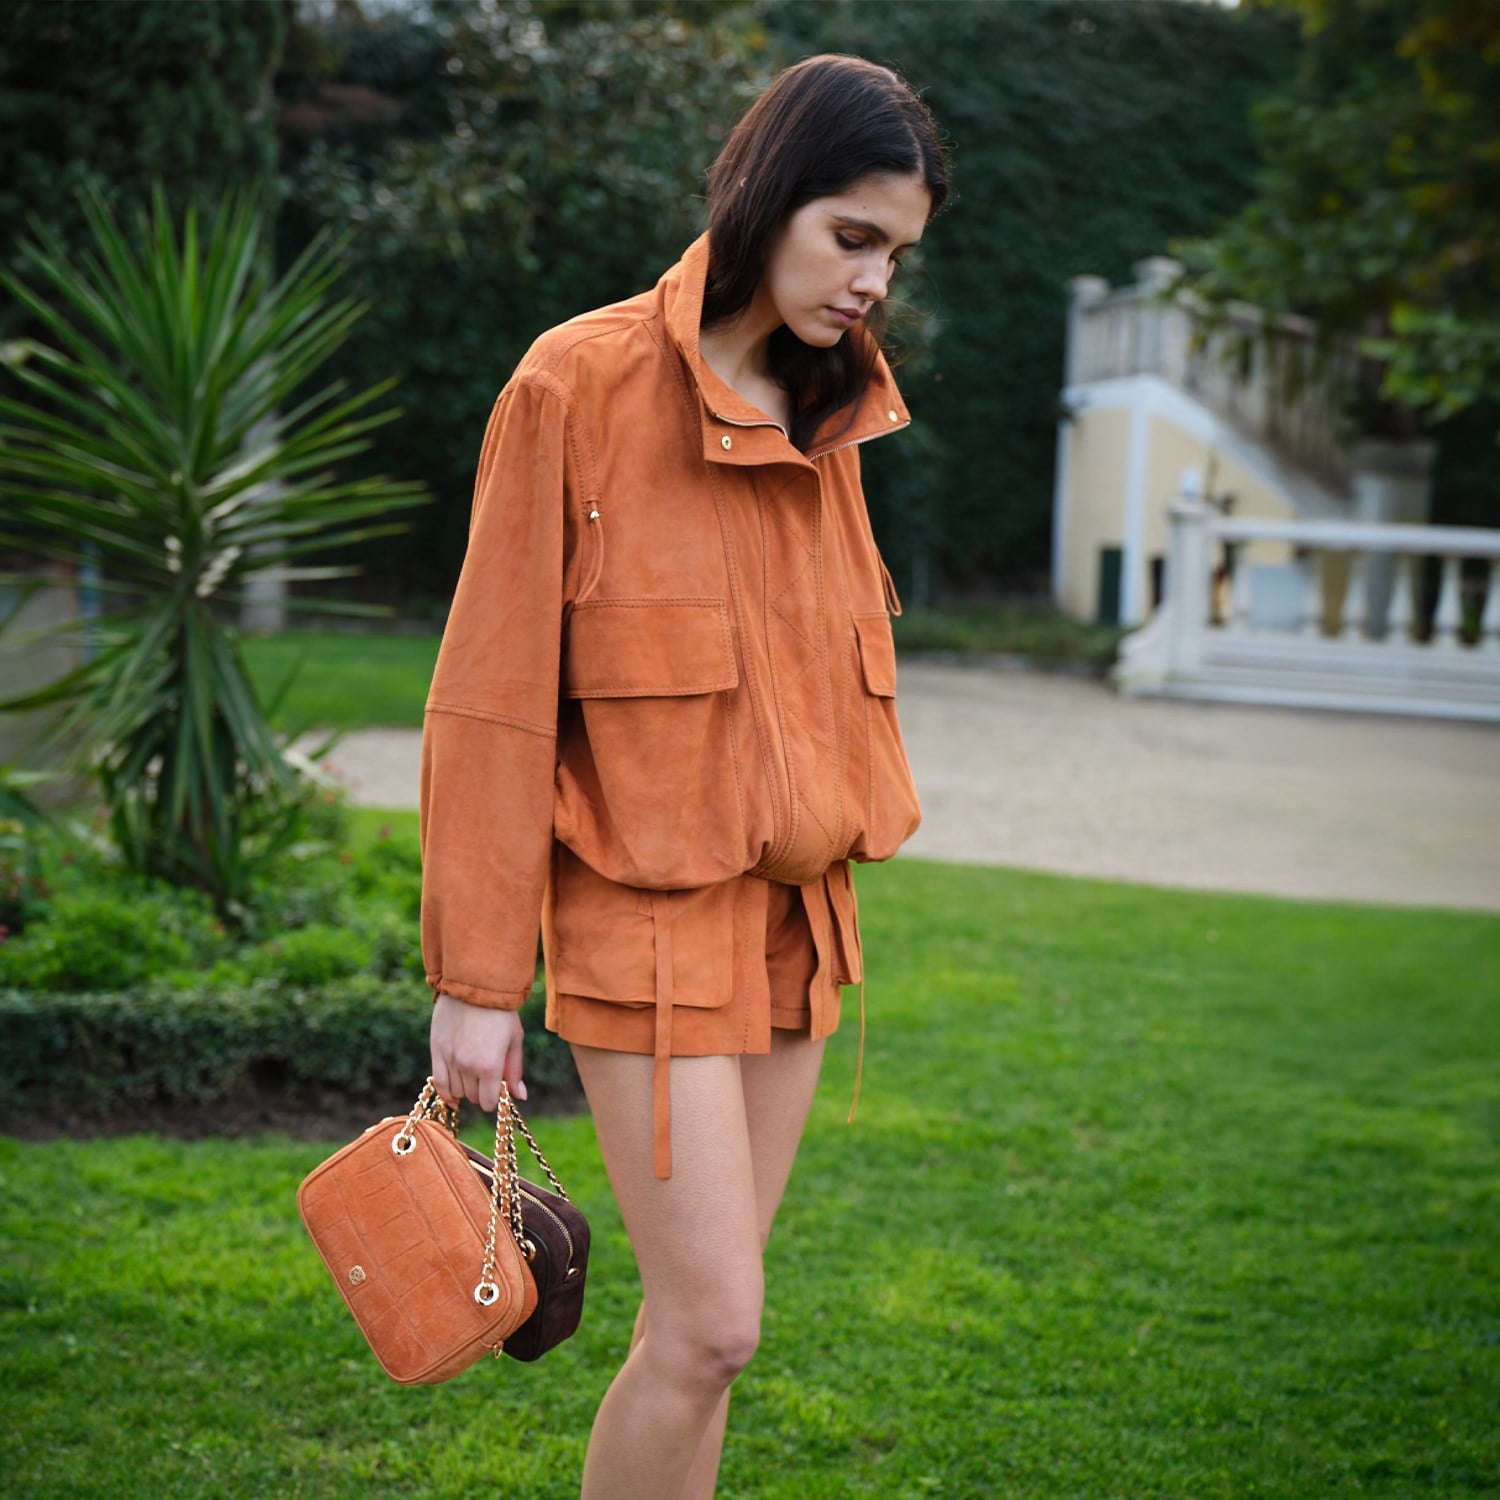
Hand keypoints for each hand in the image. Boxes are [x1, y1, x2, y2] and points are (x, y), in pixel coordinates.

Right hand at [429, 992, 526, 1111]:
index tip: (497, 1090)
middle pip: (472, 1097)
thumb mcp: (514, 1039)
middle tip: (486, 1076)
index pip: (488, 1102)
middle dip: (481, 1091)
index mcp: (490, 1066)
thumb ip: (514, 1070)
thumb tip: (519, 1097)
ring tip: (472, 1074)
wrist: (475, 986)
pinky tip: (452, 1096)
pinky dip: (445, 1093)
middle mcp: (468, 1067)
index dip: (493, 1099)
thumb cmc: (501, 1012)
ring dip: (465, 1088)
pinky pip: (438, 1082)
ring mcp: (450, 1059)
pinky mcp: (436, 1051)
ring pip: (456, 1092)